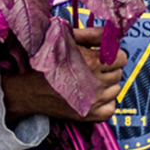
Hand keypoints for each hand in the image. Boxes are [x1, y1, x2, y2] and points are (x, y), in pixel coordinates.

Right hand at [1, 26, 126, 122]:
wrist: (28, 89)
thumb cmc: (45, 61)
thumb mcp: (66, 39)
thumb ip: (92, 34)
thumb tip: (111, 34)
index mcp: (92, 62)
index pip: (121, 57)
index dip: (112, 54)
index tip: (102, 55)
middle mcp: (96, 82)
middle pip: (118, 73)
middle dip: (108, 68)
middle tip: (92, 67)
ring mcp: (93, 101)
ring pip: (116, 89)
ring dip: (107, 84)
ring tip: (90, 81)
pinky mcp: (88, 115)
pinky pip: (111, 108)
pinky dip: (105, 102)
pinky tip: (92, 96)